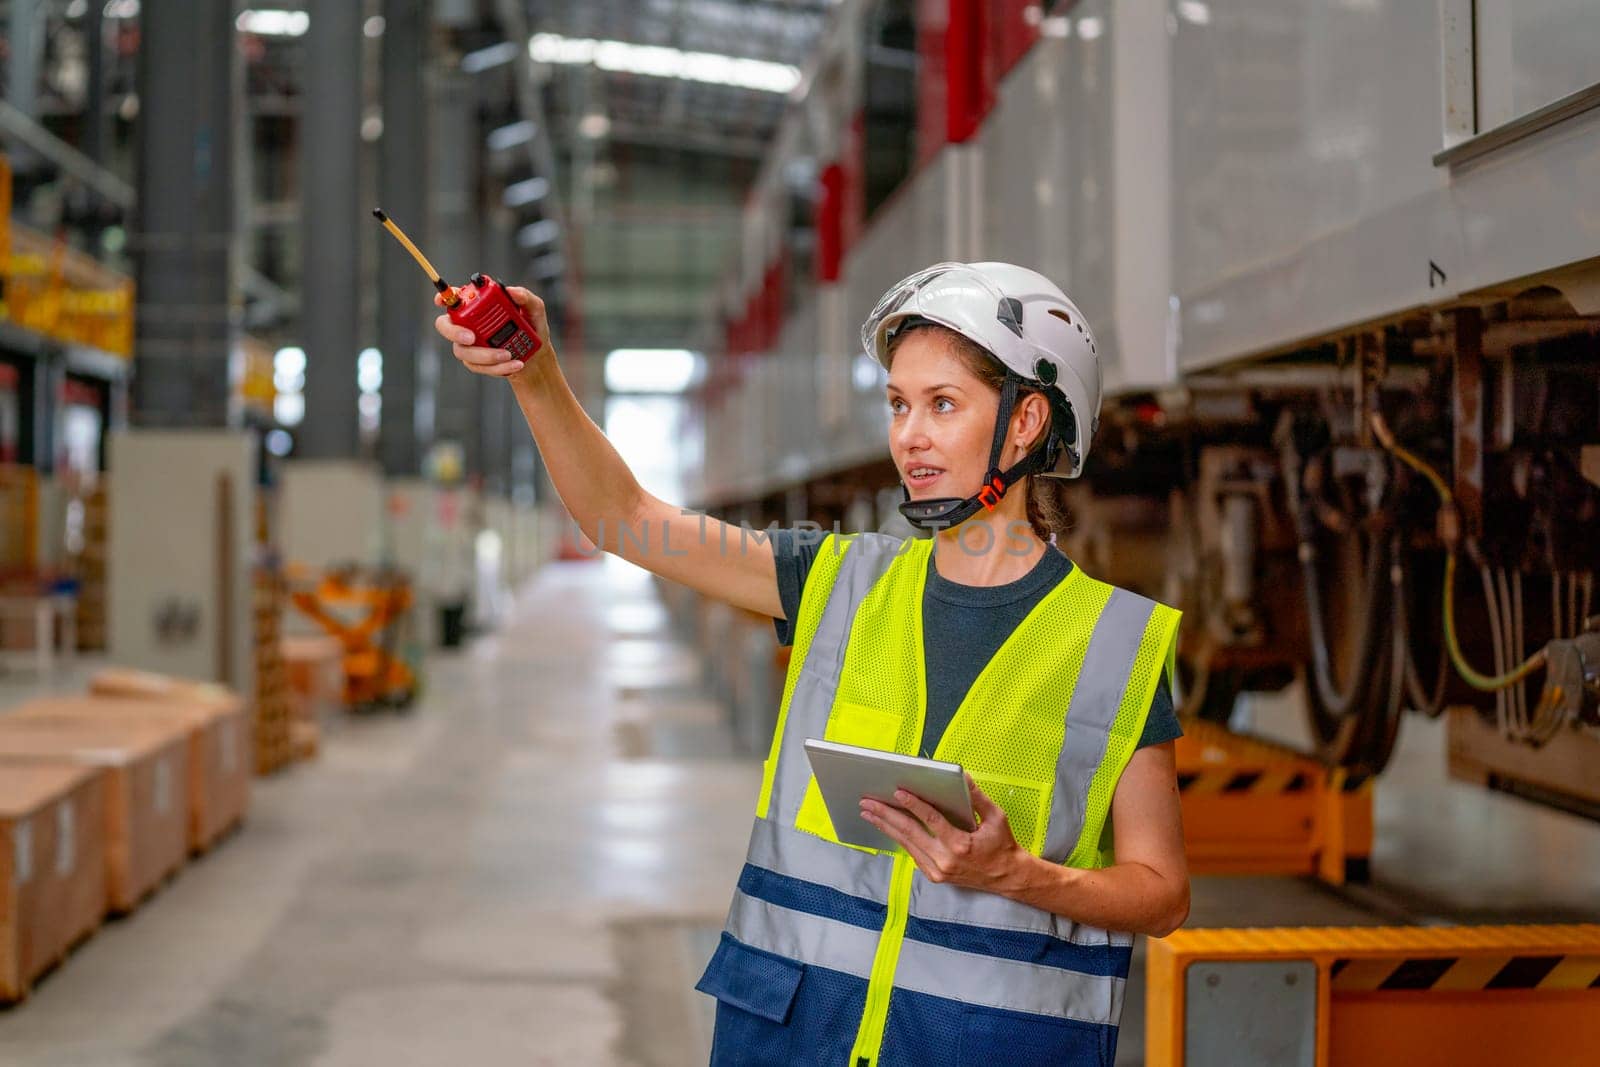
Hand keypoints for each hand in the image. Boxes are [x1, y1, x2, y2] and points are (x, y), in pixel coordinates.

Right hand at [433, 285, 551, 378]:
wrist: (537, 356)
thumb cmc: (531, 328)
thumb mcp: (535, 310)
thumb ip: (525, 297)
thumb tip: (512, 291)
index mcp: (478, 306)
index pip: (453, 298)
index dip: (443, 297)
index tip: (440, 300)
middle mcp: (468, 324)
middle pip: (445, 326)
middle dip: (455, 332)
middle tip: (472, 337)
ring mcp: (469, 345)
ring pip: (463, 351)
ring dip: (485, 354)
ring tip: (509, 354)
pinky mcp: (476, 363)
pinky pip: (479, 367)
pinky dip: (498, 367)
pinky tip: (515, 364)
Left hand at [859, 774, 1026, 892]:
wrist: (1007, 877)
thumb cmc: (1003, 845)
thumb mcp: (997, 817)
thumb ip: (978, 797)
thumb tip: (963, 776)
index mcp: (960, 844)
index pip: (931, 820)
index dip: (913, 804)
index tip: (897, 792)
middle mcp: (945, 860)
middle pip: (909, 833)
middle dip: (886, 815)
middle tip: (867, 802)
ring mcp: (937, 870)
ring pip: (906, 844)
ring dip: (886, 826)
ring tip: (868, 812)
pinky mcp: (934, 876)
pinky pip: (912, 853)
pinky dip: (899, 838)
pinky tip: (887, 826)